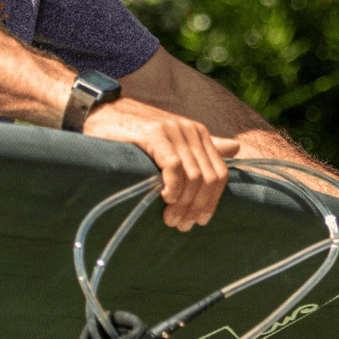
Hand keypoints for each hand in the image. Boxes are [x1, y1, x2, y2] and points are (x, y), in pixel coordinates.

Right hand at [81, 97, 240, 231]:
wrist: (103, 113)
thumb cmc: (136, 132)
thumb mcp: (173, 139)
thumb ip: (203, 146)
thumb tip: (236, 148)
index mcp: (199, 133)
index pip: (220, 173)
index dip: (212, 201)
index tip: (200, 221)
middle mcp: (191, 130)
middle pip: (209, 178)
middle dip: (198, 206)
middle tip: (182, 225)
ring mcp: (174, 130)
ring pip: (193, 176)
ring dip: (184, 203)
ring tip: (171, 218)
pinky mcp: (155, 134)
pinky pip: (174, 167)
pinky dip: (172, 187)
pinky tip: (164, 197)